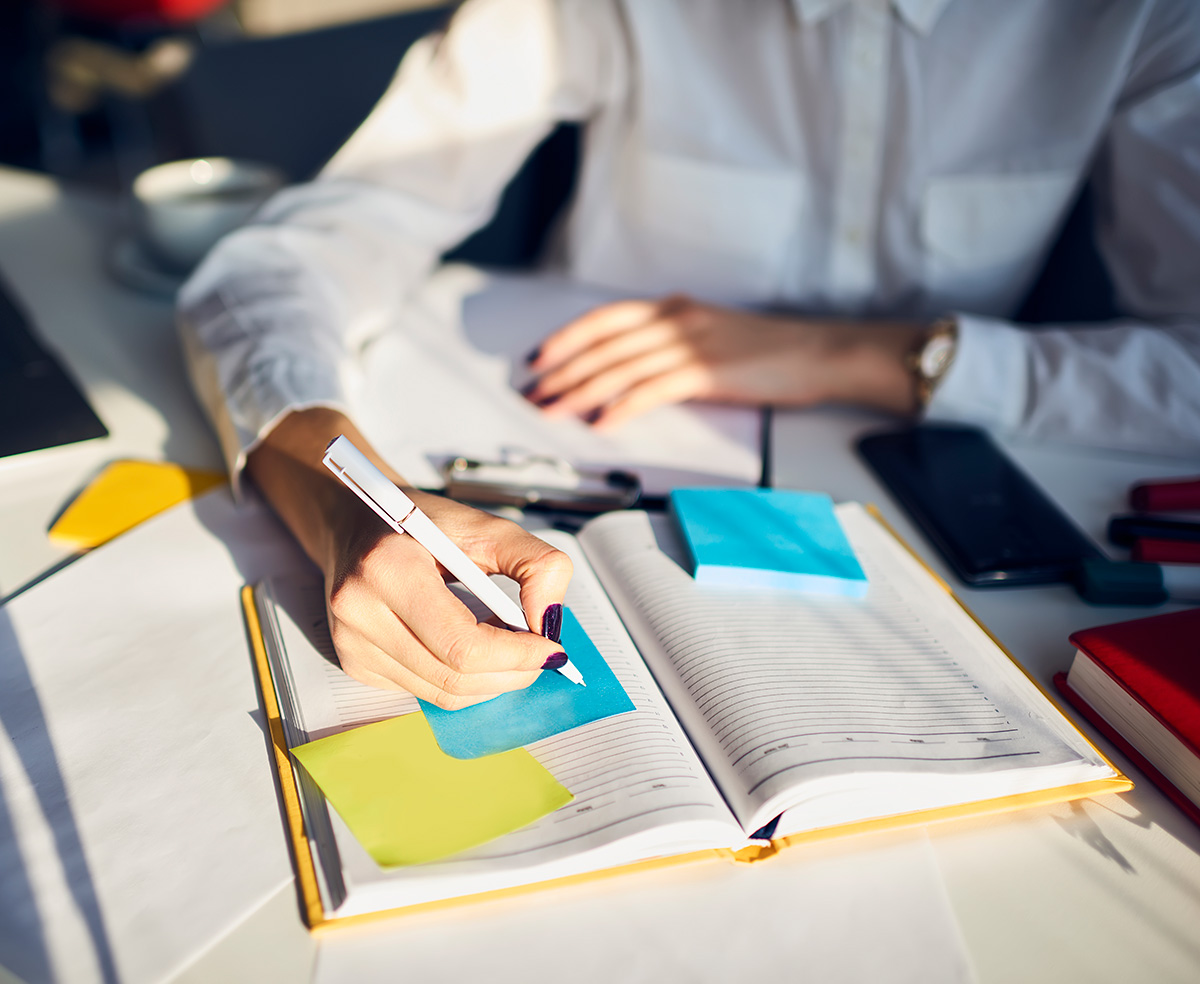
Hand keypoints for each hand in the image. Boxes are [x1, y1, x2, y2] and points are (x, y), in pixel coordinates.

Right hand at [246, 408, 571, 707]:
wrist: (354, 522)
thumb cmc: (419, 522)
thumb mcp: (485, 525)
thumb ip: (535, 563)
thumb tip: (551, 620)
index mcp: (388, 568)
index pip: (462, 644)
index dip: (516, 655)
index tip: (551, 647)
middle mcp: (360, 612)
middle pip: (455, 677)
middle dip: (511, 673)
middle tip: (541, 655)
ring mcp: (352, 644)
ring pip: (442, 693)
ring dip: (491, 680)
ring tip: (513, 649)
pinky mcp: (355, 663)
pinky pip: (424, 690)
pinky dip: (462, 679)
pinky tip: (475, 650)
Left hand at [523, 295, 924, 427]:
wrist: (820, 351)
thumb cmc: (770, 350)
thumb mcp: (712, 336)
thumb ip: (673, 345)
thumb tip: (635, 369)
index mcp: (673, 310)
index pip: (604, 320)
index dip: (565, 338)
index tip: (536, 358)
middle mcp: (675, 320)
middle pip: (602, 344)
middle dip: (561, 370)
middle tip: (532, 393)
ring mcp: (691, 343)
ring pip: (620, 366)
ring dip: (580, 390)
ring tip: (553, 409)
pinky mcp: (708, 371)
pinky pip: (653, 388)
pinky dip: (623, 405)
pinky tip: (602, 422)